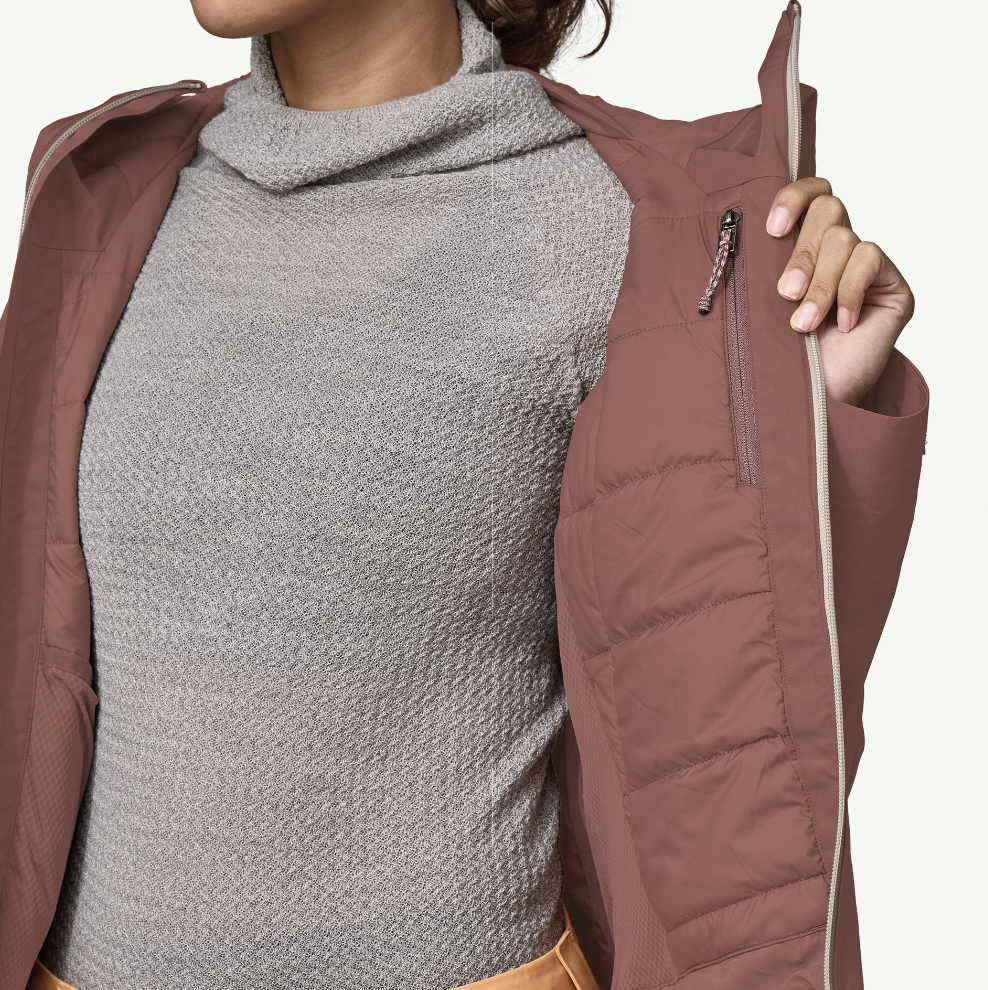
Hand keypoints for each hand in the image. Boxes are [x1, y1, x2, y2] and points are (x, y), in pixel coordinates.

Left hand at [766, 178, 914, 406]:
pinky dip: (848, 290)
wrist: (810, 402)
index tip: (770, 229)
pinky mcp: (892, 286)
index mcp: (804, 247)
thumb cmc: (781, 357)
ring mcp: (866, 267)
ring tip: (803, 324)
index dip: (793, 197)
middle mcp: (836, 251)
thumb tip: (741, 237)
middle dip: (802, 252)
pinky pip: (870, 259)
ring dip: (819, 283)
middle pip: (828, 208)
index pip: (810, 193)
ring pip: (844, 238)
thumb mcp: (761, 307)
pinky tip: (841, 323)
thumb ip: (762, 268)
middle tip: (784, 294)